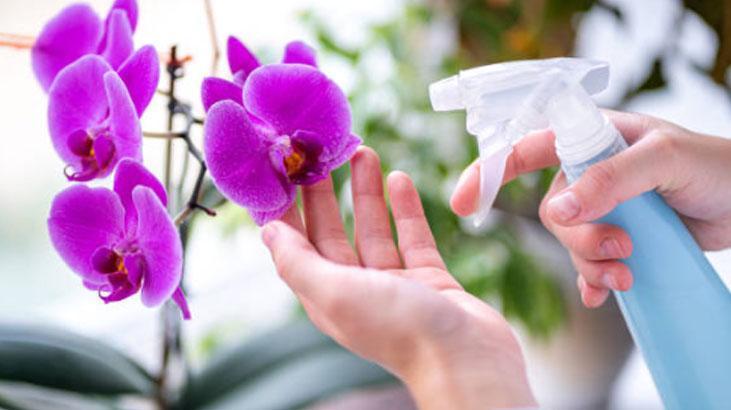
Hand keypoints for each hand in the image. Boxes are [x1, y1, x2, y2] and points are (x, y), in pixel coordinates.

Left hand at [261, 147, 536, 409]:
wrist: (467, 358)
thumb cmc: (398, 330)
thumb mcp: (334, 293)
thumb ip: (297, 262)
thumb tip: (267, 232)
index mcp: (327, 296)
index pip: (297, 246)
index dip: (287, 210)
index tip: (283, 171)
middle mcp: (356, 290)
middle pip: (332, 233)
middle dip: (325, 193)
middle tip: (322, 152)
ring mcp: (395, 285)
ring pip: (373, 230)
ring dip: (365, 193)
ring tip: (363, 151)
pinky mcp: (429, 280)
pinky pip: (412, 237)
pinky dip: (405, 208)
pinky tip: (399, 178)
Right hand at [451, 110, 730, 307]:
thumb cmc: (716, 166)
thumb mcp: (665, 160)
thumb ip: (612, 178)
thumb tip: (560, 209)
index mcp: (593, 138)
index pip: (529, 147)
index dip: (490, 171)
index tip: (463, 202)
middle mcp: (591, 172)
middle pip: (553, 211)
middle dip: (579, 238)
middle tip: (621, 249)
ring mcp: (604, 208)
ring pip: (571, 243)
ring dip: (593, 263)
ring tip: (629, 271)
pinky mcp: (618, 238)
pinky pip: (589, 264)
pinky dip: (594, 281)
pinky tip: (606, 292)